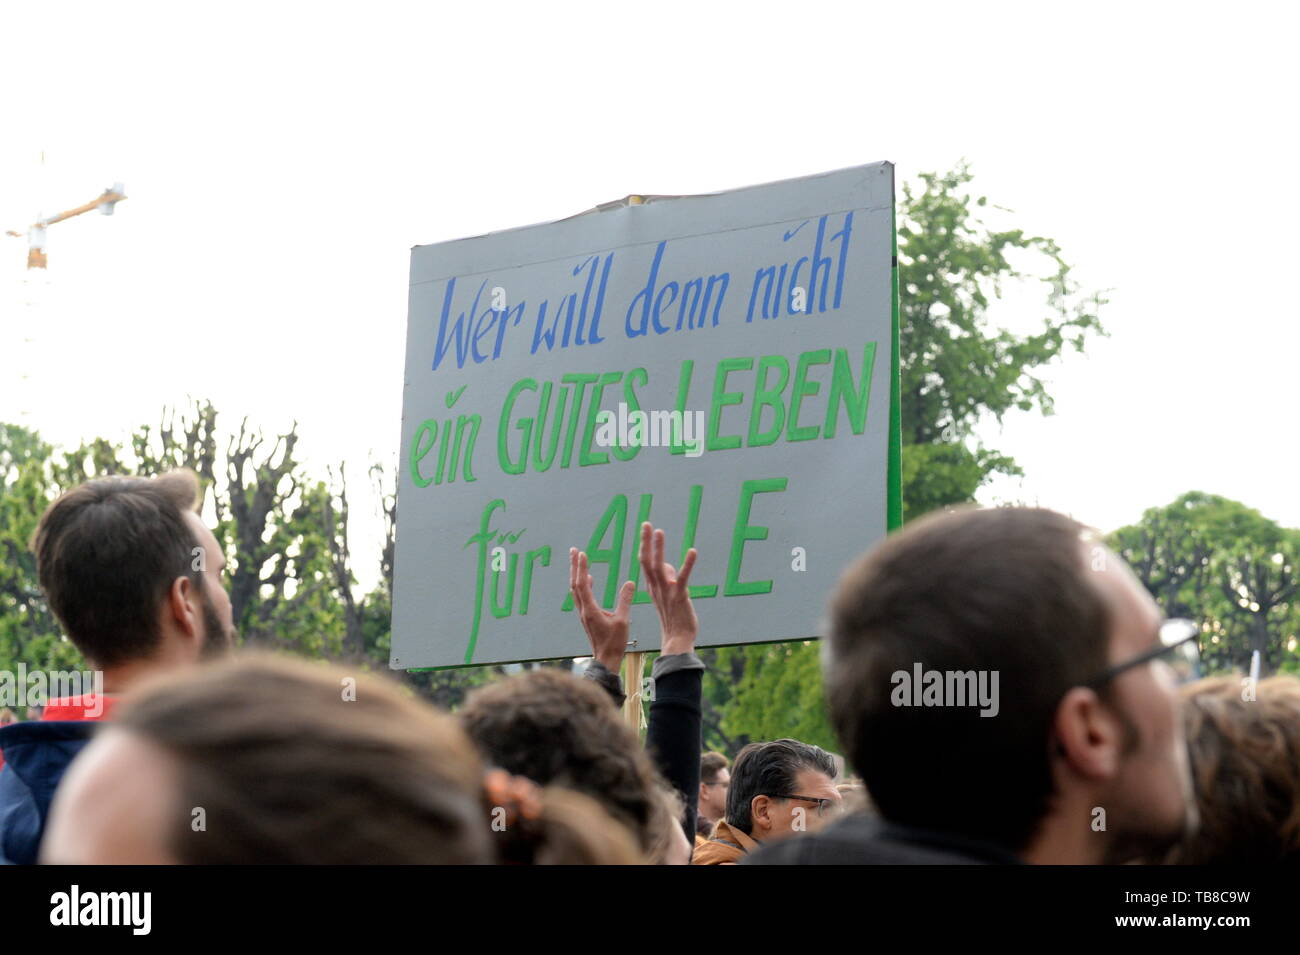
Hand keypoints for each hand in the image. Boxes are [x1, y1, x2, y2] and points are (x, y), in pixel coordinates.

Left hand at [569, 547, 633, 670]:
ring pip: (576, 590)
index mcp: (591, 610)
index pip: (583, 584)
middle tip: (574, 550)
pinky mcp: (587, 616)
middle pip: (575, 584)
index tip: (582, 553)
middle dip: (574, 566)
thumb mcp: (623, 620)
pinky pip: (581, 597)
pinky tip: (588, 579)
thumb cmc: (614, 642)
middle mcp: (583, 610)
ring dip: (576, 574)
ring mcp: (584, 613)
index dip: (582, 568)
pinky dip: (581, 585)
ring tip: (577, 560)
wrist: (606, 659)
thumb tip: (629, 582)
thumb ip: (625, 601)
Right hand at [637, 521, 697, 655]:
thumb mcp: (667, 596)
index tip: (646, 530)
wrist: (677, 639)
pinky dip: (688, 564)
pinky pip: (683, 577)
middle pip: (647, 561)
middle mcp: (657, 588)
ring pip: (660, 566)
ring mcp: (668, 592)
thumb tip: (668, 565)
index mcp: (653, 588)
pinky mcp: (680, 596)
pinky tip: (693, 551)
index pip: (646, 563)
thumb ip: (667, 580)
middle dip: (646, 542)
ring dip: (659, 548)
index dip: (645, 546)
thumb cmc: (674, 619)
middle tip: (646, 524)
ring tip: (659, 531)